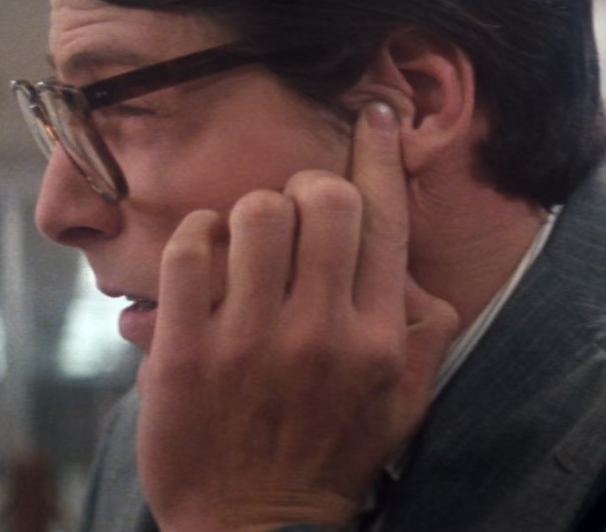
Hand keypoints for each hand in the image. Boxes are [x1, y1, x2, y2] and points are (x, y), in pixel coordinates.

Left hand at [136, 101, 460, 531]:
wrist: (255, 530)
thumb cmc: (329, 460)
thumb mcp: (402, 404)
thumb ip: (421, 332)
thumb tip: (416, 266)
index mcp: (377, 339)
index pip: (384, 218)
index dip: (377, 153)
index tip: (371, 115)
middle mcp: (319, 332)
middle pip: (320, 200)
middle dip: (305, 189)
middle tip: (292, 212)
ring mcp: (248, 341)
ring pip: (252, 212)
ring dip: (247, 214)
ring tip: (244, 245)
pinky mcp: (184, 351)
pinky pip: (189, 248)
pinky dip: (195, 238)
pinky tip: (204, 261)